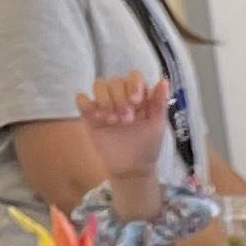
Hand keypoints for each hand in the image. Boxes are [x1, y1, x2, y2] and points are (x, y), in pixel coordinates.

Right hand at [78, 69, 172, 191]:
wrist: (131, 168)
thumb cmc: (146, 146)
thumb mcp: (156, 126)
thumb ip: (159, 104)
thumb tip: (164, 81)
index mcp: (138, 95)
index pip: (133, 77)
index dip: (133, 85)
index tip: (135, 102)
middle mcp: (120, 95)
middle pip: (115, 81)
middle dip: (120, 99)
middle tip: (126, 120)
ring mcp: (104, 103)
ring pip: (99, 85)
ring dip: (105, 100)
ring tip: (111, 120)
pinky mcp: (89, 114)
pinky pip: (81, 99)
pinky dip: (86, 104)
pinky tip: (97, 118)